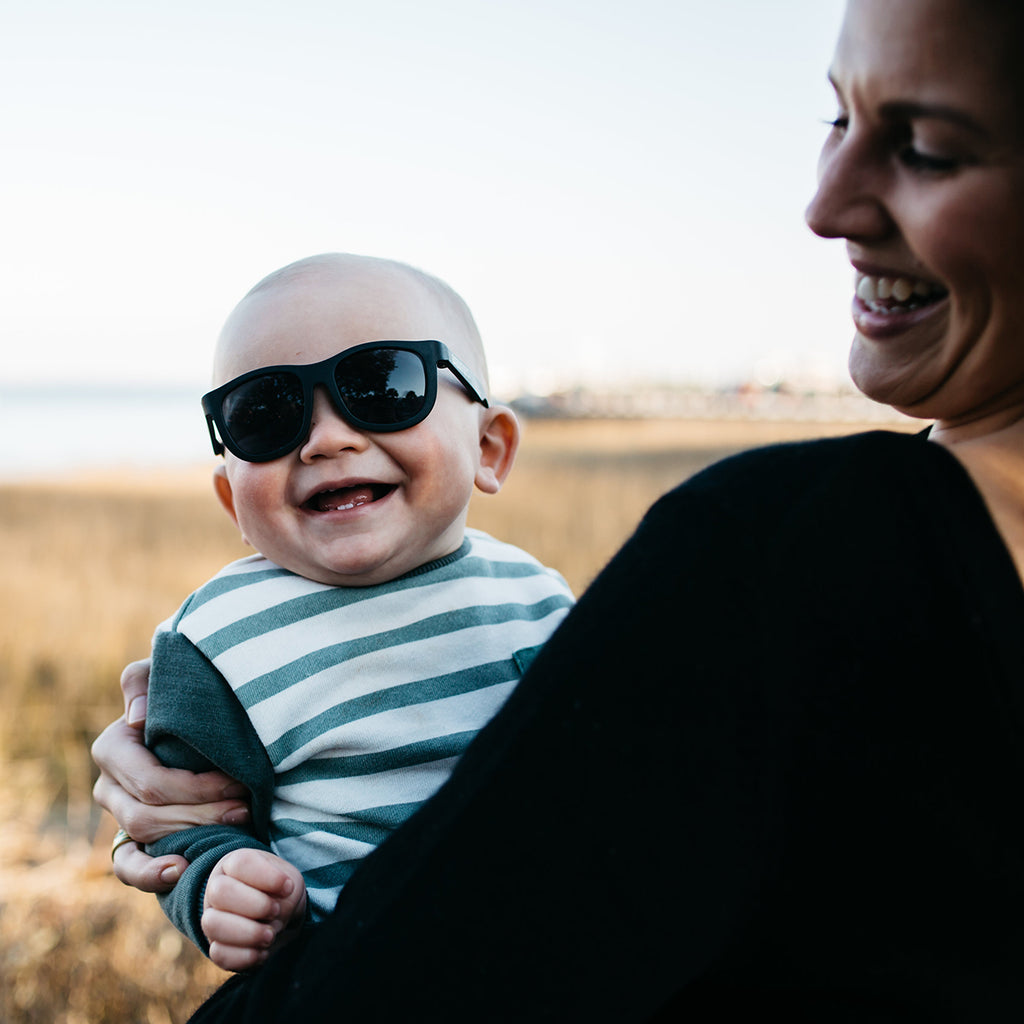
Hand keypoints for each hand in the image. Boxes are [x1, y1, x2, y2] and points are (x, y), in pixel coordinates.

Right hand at [91, 658, 250, 892]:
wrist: (193, 715)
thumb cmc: (181, 693)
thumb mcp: (163, 673)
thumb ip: (143, 681)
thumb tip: (135, 718)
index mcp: (113, 749)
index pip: (151, 782)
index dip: (197, 789)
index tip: (239, 781)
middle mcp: (108, 786)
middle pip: (151, 815)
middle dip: (204, 814)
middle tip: (248, 807)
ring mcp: (118, 814)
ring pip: (146, 838)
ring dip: (193, 835)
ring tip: (238, 828)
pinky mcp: (132, 837)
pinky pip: (127, 866)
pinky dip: (149, 874)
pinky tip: (180, 871)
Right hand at [202, 849, 307, 972]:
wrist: (283, 919)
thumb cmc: (283, 893)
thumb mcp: (290, 883)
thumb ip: (284, 890)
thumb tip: (275, 912)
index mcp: (234, 864)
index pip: (240, 863)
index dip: (266, 876)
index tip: (287, 888)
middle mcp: (217, 889)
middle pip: (220, 892)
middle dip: (255, 905)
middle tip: (276, 911)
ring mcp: (213, 919)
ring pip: (212, 924)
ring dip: (248, 933)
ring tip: (270, 935)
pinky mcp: (216, 947)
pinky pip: (218, 954)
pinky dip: (245, 956)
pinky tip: (263, 952)